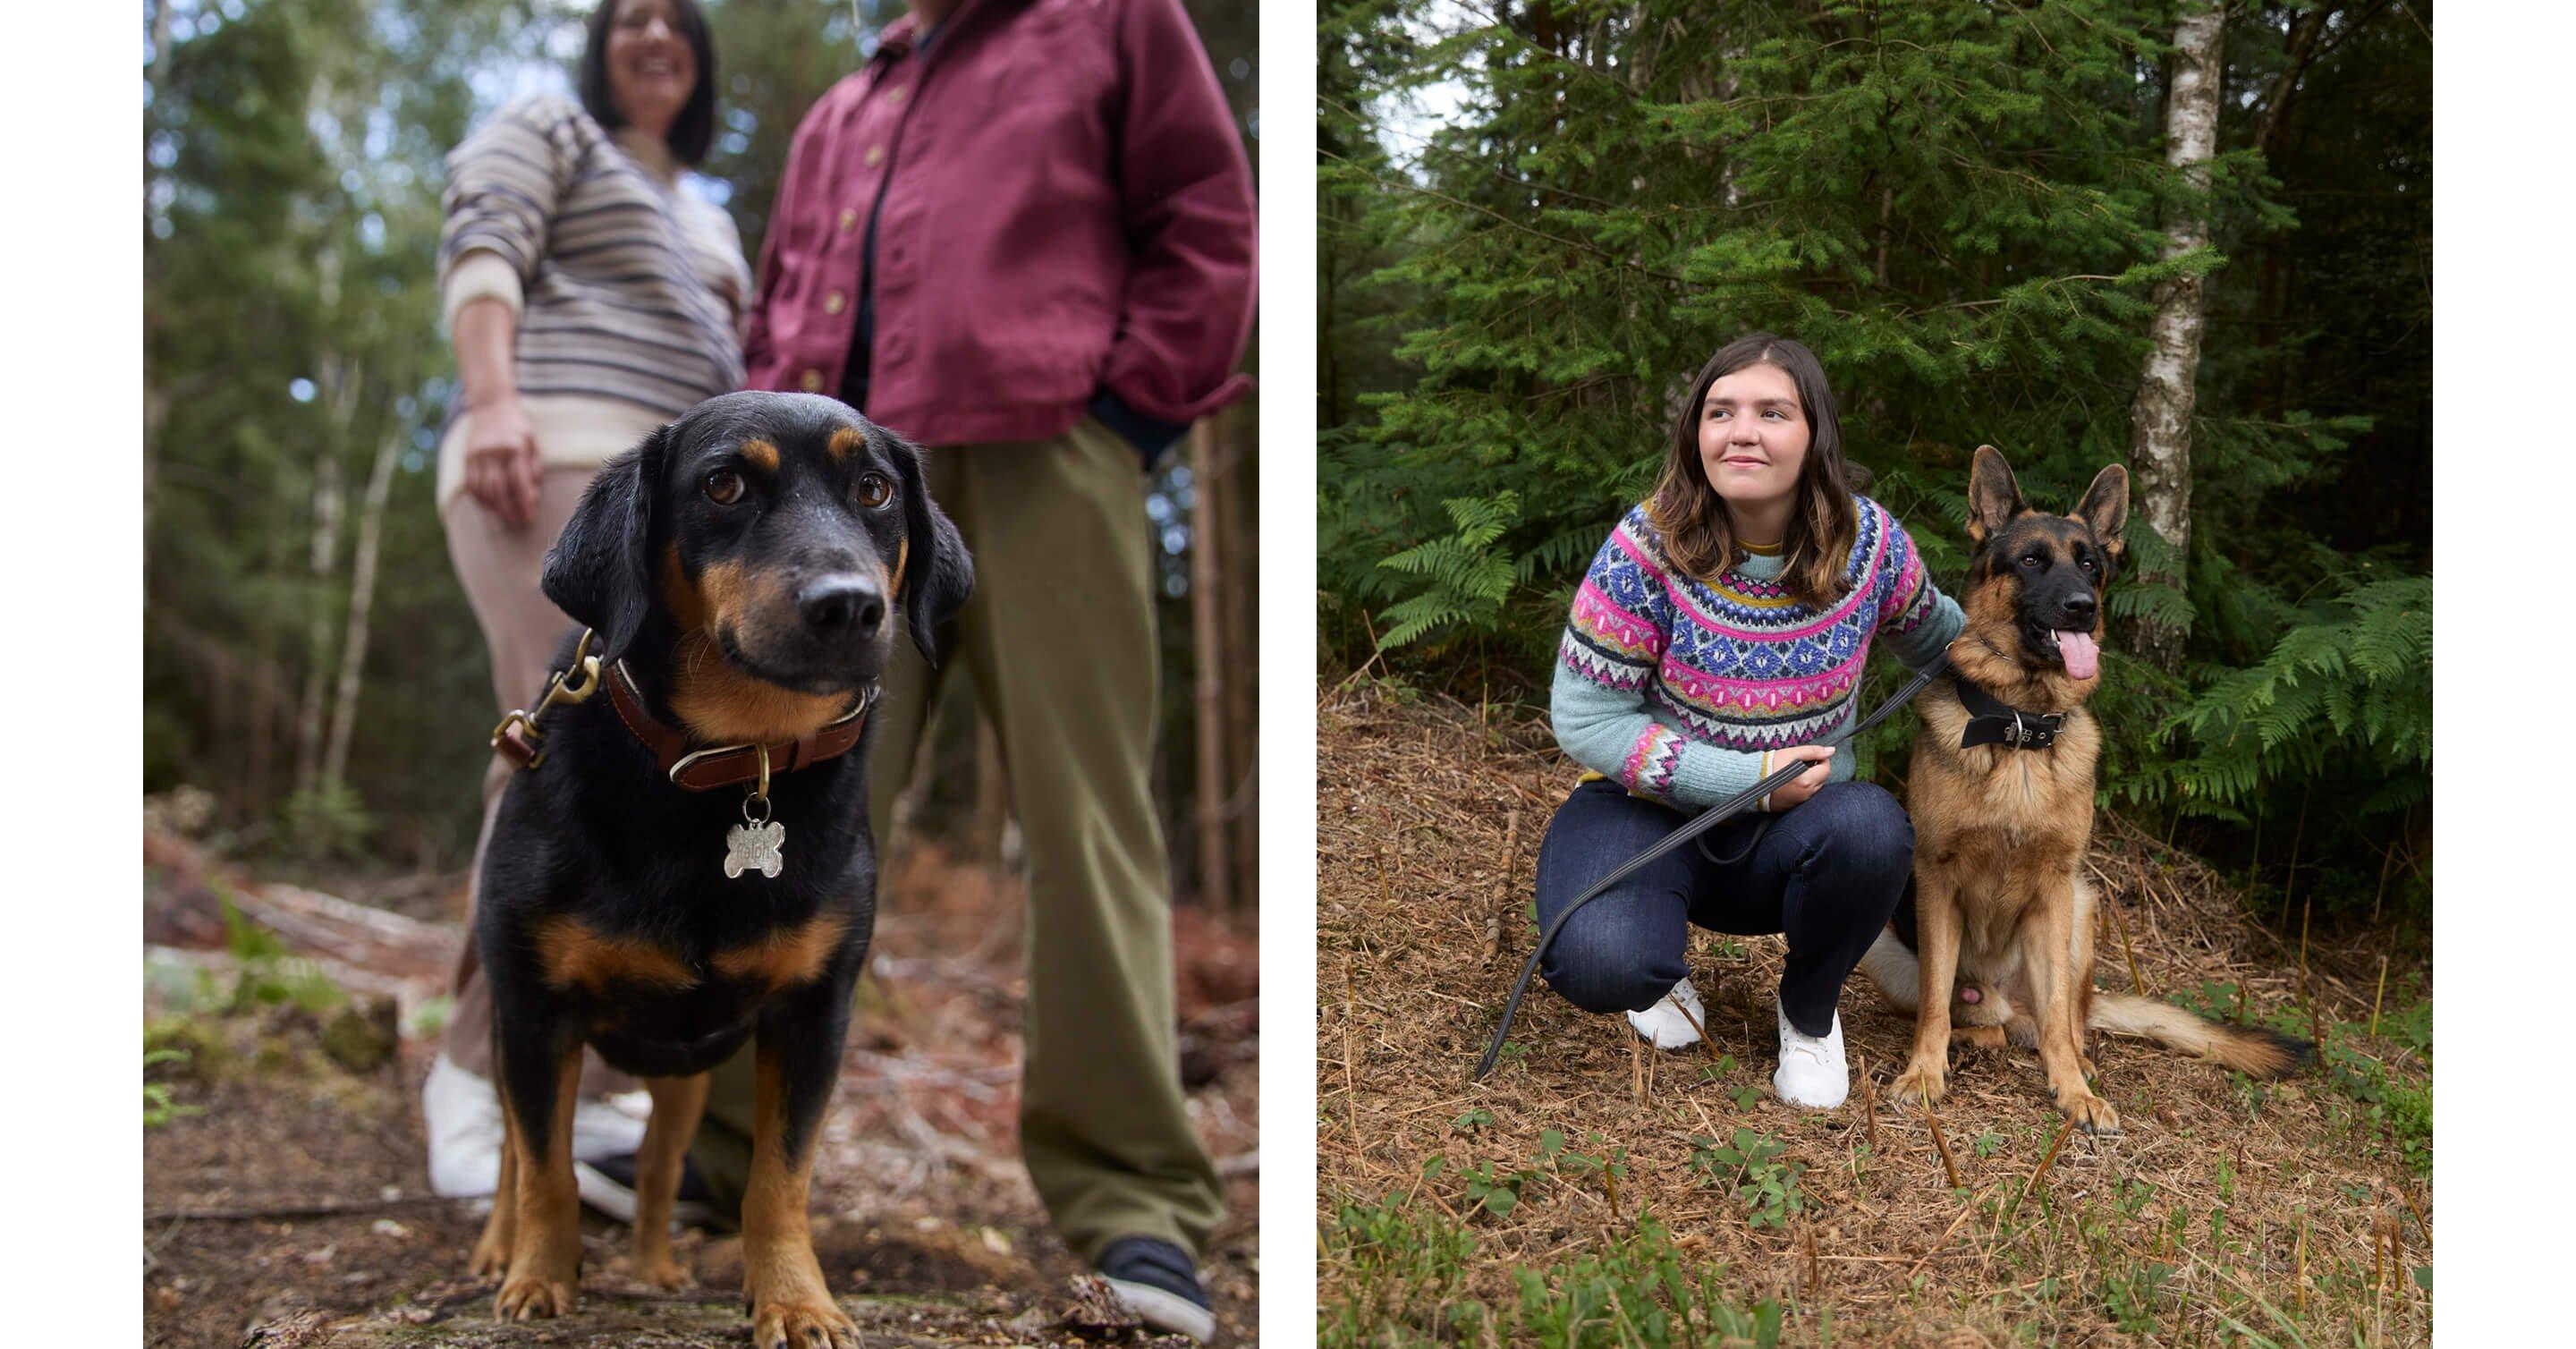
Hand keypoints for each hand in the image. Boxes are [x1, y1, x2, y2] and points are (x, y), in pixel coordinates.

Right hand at [462, 396, 541, 525]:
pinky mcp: (467, 457)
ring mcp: (477, 454)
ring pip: (483, 489)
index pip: (520, 481)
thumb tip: (532, 496)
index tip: (530, 517)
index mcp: (515, 447)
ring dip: (494, 507)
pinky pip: (471, 484)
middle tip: (518, 521)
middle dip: (509, 509)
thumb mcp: (533, 443)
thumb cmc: (517, 428)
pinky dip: (480, 499)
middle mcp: (494, 451)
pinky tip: (490, 506)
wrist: (491, 406)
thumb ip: (534, 468)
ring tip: (506, 517)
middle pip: (499, 489)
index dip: (525, 502)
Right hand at [1768, 744, 1834, 808]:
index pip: (1826, 768)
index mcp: (1807, 781)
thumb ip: (1812, 751)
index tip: (1810, 756)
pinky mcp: (1791, 806)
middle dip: (1815, 770)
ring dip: (1808, 779)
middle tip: (1800, 763)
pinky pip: (1803, 796)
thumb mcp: (1791, 753)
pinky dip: (1800, 788)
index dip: (1820, 759)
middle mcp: (1805, 794)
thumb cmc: (1768, 766)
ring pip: (1813, 788)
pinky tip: (1789, 782)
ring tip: (1793, 772)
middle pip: (1821, 779)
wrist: (1749, 781)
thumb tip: (1830, 751)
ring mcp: (1798, 802)